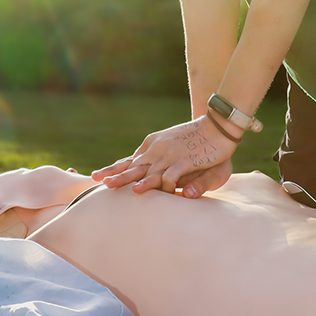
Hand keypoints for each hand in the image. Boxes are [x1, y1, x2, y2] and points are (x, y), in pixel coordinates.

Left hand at [92, 116, 237, 195]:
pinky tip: (143, 190)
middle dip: (115, 174)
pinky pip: (167, 175)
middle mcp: (158, 149)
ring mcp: (170, 155)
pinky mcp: (184, 161)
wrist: (218, 126)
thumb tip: (147, 172)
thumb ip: (161, 160)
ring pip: (146, 170)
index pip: (131, 159)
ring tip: (112, 186)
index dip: (115, 168)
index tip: (98, 175)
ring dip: (128, 179)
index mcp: (154, 145)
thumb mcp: (174, 148)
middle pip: (133, 165)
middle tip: (98, 181)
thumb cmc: (197, 140)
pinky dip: (155, 184)